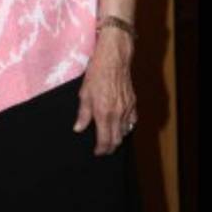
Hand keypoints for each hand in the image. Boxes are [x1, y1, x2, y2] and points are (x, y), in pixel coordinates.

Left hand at [73, 28, 137, 154]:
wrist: (113, 59)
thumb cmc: (96, 74)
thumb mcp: (84, 93)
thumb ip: (83, 114)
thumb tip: (78, 128)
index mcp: (103, 113)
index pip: (105, 140)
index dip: (101, 149)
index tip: (97, 152)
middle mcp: (117, 113)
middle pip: (117, 139)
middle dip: (110, 147)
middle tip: (104, 150)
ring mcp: (127, 108)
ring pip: (125, 131)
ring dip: (118, 138)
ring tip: (111, 140)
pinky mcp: (133, 102)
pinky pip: (132, 121)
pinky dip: (127, 127)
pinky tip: (122, 126)